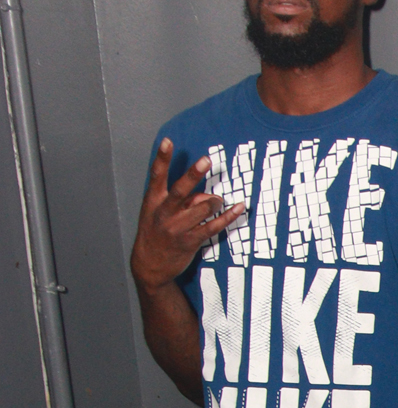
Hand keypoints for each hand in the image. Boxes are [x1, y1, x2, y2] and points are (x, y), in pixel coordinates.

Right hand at [131, 141, 245, 290]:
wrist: (150, 265)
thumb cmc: (156, 232)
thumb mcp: (160, 213)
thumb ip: (183, 200)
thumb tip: (207, 197)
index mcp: (153, 201)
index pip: (156, 175)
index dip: (162, 158)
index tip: (168, 141)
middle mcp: (164, 213)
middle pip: (180, 190)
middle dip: (193, 175)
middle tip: (206, 160)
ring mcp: (176, 228)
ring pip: (201, 208)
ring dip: (213, 202)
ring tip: (216, 202)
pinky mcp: (190, 241)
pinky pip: (213, 226)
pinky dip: (228, 217)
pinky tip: (238, 208)